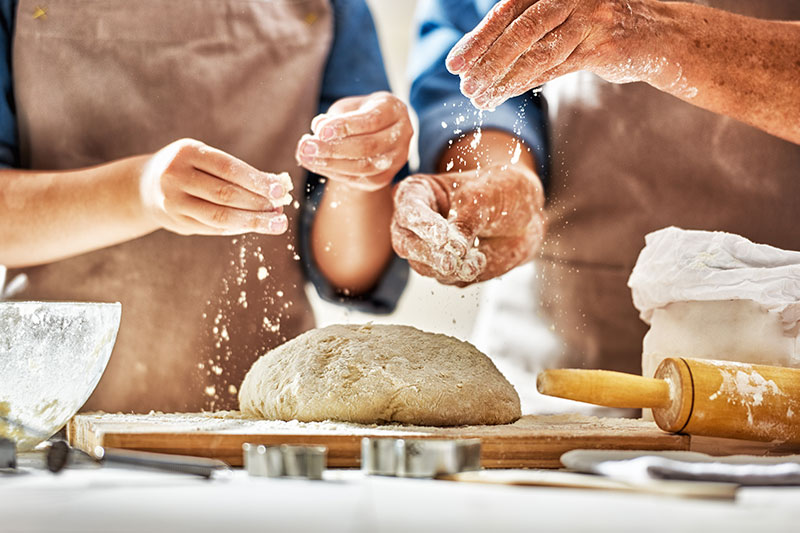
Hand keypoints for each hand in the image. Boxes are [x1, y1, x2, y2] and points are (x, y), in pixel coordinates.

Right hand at [139, 138, 290, 235]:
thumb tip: (278, 187)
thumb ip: (236, 172)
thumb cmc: (188, 167)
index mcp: (187, 153)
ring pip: (219, 217)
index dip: (256, 180)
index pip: (228, 168)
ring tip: (276, 223)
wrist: (144, 185)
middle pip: (225, 195)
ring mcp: (173, 202)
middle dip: (258, 204)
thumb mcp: (204, 158)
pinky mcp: (177, 223)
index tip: (280, 190)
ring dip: (252, 221)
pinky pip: (213, 228)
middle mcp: (175, 176)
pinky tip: (254, 226)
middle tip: (281, 210)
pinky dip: (238, 228)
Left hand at [296, 91, 412, 191]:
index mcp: (394, 110)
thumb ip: (335, 116)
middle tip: (306, 147)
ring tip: (306, 156)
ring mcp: (397, 159)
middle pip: (368, 146)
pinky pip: (359, 179)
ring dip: (331, 164)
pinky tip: (316, 165)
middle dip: (333, 148)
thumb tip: (318, 128)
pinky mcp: (385, 177)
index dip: (345, 126)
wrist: (379, 132)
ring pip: (364, 167)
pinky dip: (335, 173)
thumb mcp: (349, 106)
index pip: (371, 120)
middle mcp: (402, 135)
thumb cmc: (361, 113)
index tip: (320, 130)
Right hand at [391, 164, 544, 285]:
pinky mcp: (444, 269)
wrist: (527, 215)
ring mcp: (428, 248)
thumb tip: (454, 249)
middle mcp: (415, 223)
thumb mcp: (485, 196)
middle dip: (429, 254)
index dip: (423, 225)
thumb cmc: (501, 191)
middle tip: (450, 262)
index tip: (443, 236)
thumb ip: (466, 220)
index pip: (409, 210)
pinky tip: (481, 259)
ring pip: (423, 266)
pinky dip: (463, 273)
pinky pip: (446, 279)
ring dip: (450, 268)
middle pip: (405, 244)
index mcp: (417, 193)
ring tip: (477, 259)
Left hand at [446, 0, 680, 108]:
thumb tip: (480, 57)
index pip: (507, 11)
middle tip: (464, 85)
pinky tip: (508, 95)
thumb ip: (527, 31)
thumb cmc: (598, 29)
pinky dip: (530, 82)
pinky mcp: (605, 45)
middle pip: (519, 30)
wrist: (656, 36)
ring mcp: (591, 18)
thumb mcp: (561, 21)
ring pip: (538, 51)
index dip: (478, 39)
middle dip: (487, 61)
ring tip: (481, 98)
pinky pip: (559, 67)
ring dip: (505, 78)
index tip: (455, 64)